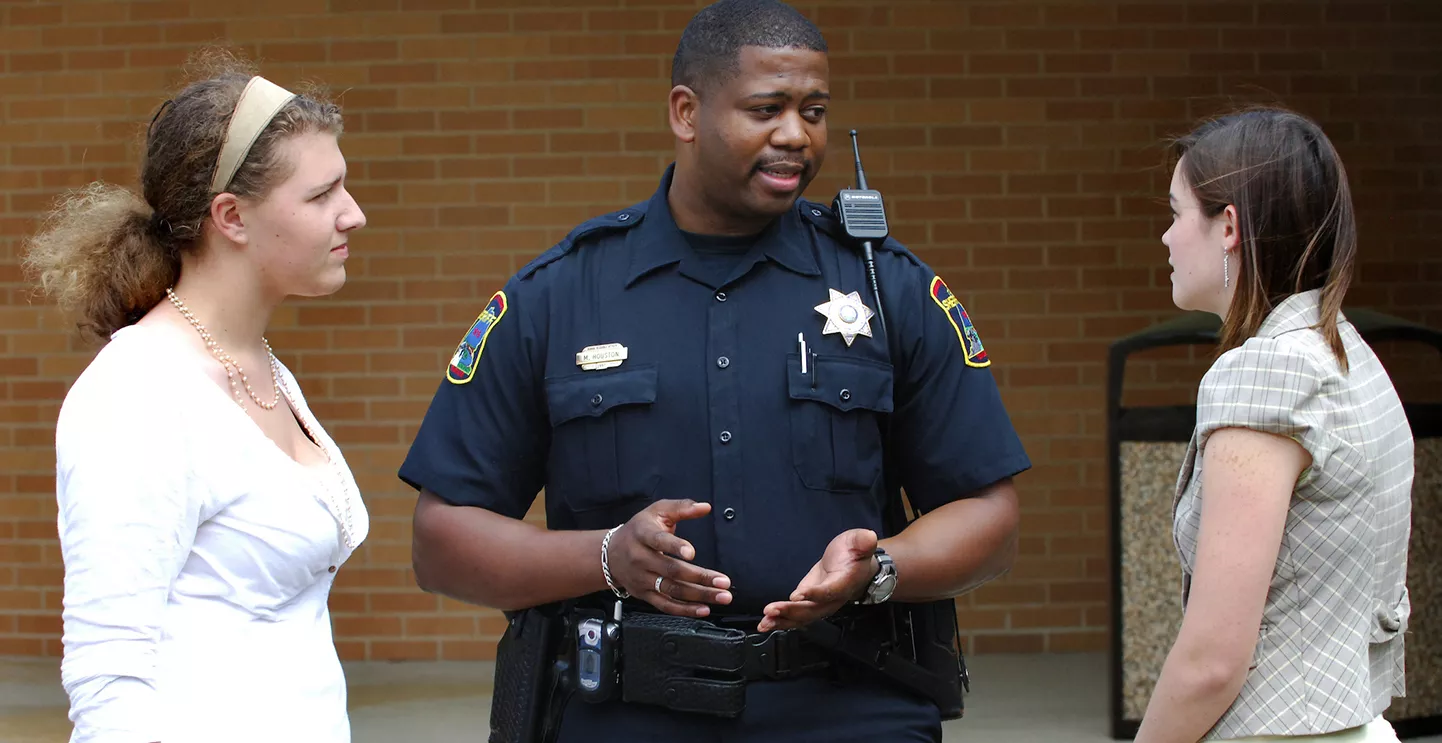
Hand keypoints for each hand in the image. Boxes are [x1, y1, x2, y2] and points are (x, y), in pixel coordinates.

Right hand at [608, 499, 732, 617]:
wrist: (610, 553)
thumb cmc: (638, 530)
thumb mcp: (657, 511)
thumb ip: (682, 508)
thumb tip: (705, 507)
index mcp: (643, 535)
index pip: (659, 541)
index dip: (675, 546)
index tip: (692, 552)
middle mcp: (641, 559)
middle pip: (672, 570)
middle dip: (700, 577)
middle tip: (723, 581)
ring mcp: (642, 579)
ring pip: (672, 590)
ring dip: (699, 596)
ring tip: (721, 596)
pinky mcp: (644, 595)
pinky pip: (665, 605)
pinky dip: (685, 610)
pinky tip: (703, 609)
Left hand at [758, 528, 878, 632]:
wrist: (855, 567)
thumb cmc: (856, 554)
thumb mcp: (860, 541)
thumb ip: (863, 541)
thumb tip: (868, 537)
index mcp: (845, 583)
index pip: (830, 591)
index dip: (815, 594)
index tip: (798, 594)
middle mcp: (832, 599)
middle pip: (812, 610)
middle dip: (791, 611)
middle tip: (772, 610)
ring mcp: (820, 604)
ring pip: (803, 617)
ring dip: (783, 620)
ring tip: (765, 622)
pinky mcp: (809, 604)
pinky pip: (797, 616)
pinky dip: (781, 621)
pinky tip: (766, 623)